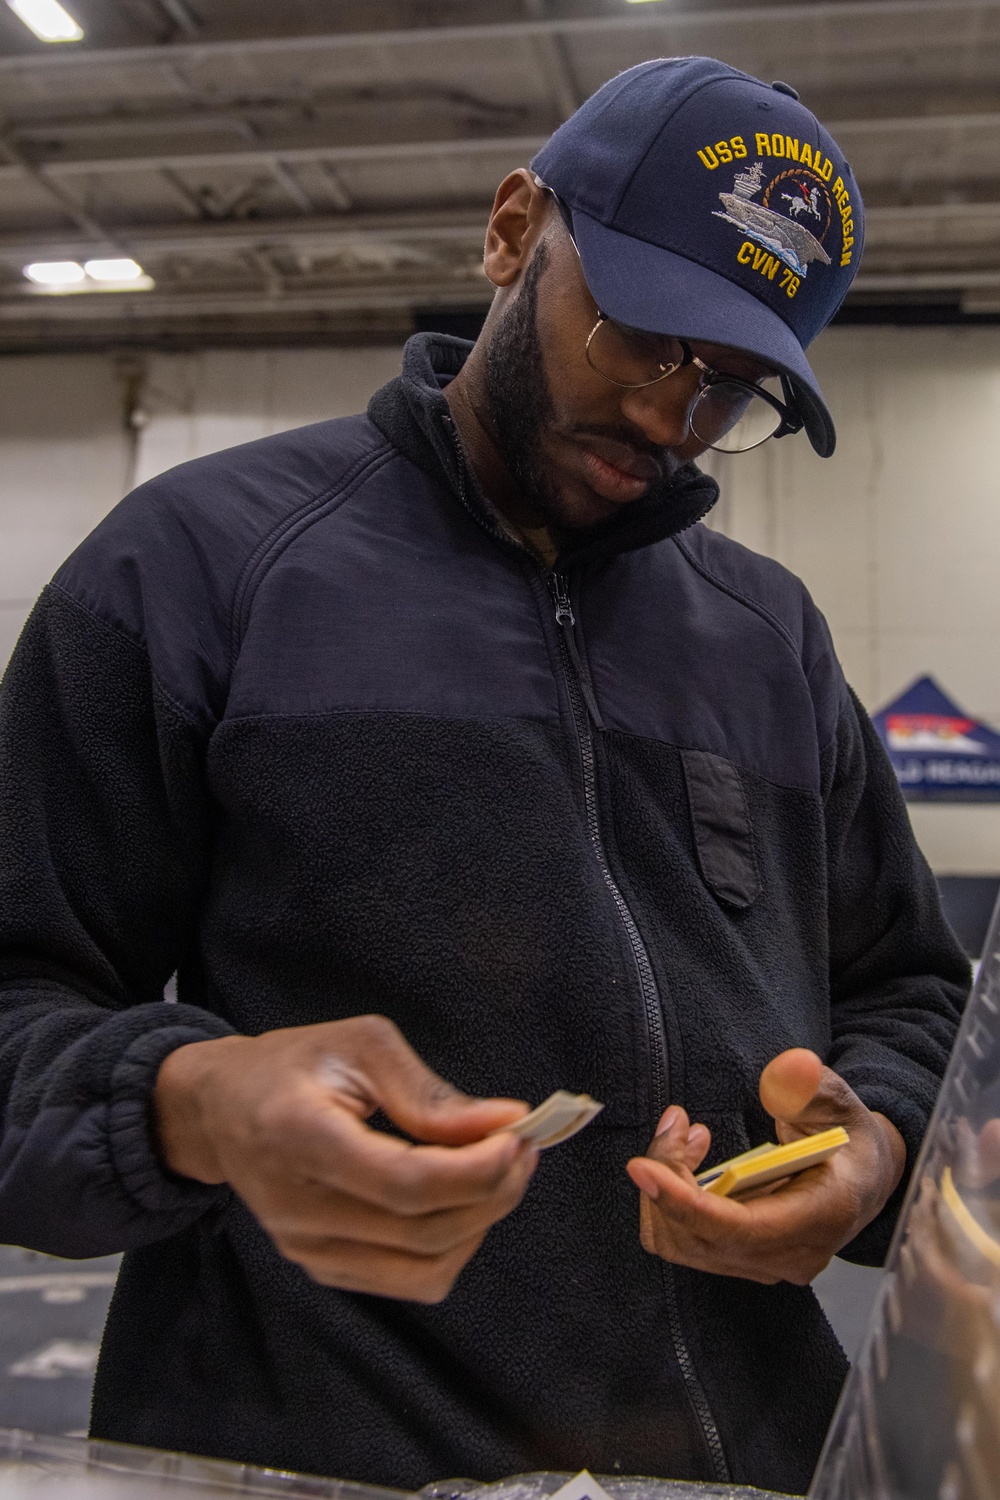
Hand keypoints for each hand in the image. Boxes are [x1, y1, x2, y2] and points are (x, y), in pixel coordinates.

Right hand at [154, 1015, 536, 1302]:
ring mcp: (306, 1247)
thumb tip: (505, 1123)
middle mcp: (297, 1207)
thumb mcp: (360, 1044)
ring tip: (499, 1171)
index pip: (404, 1184)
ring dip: (480, 1223)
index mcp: (299, 1136)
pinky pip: (409, 1280)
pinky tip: (460, 1199)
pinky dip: (452, 1245)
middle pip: (423, 1231)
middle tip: (522, 1147)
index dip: (474, 1171)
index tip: (517, 1137)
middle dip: (492, 1193)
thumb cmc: (295, 1064)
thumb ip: (429, 1093)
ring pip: (424, 1267)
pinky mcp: (321, 1266)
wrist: (221, 1109)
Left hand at [626, 1048, 905, 1284]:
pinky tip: (689, 1157)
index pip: (740, 1228)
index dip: (684, 1203)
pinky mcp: (744, 1261)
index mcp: (823, 1214)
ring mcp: (767, 1265)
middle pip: (700, 1236)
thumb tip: (790, 1069)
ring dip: (666, 1185)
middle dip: (670, 1174)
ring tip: (683, 1133)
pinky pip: (686, 1240)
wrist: (862, 1177)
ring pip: (683, 1242)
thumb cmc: (848, 1137)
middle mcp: (793, 1254)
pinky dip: (671, 1198)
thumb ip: (811, 1085)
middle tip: (677, 1121)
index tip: (641, 1167)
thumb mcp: (837, 1100)